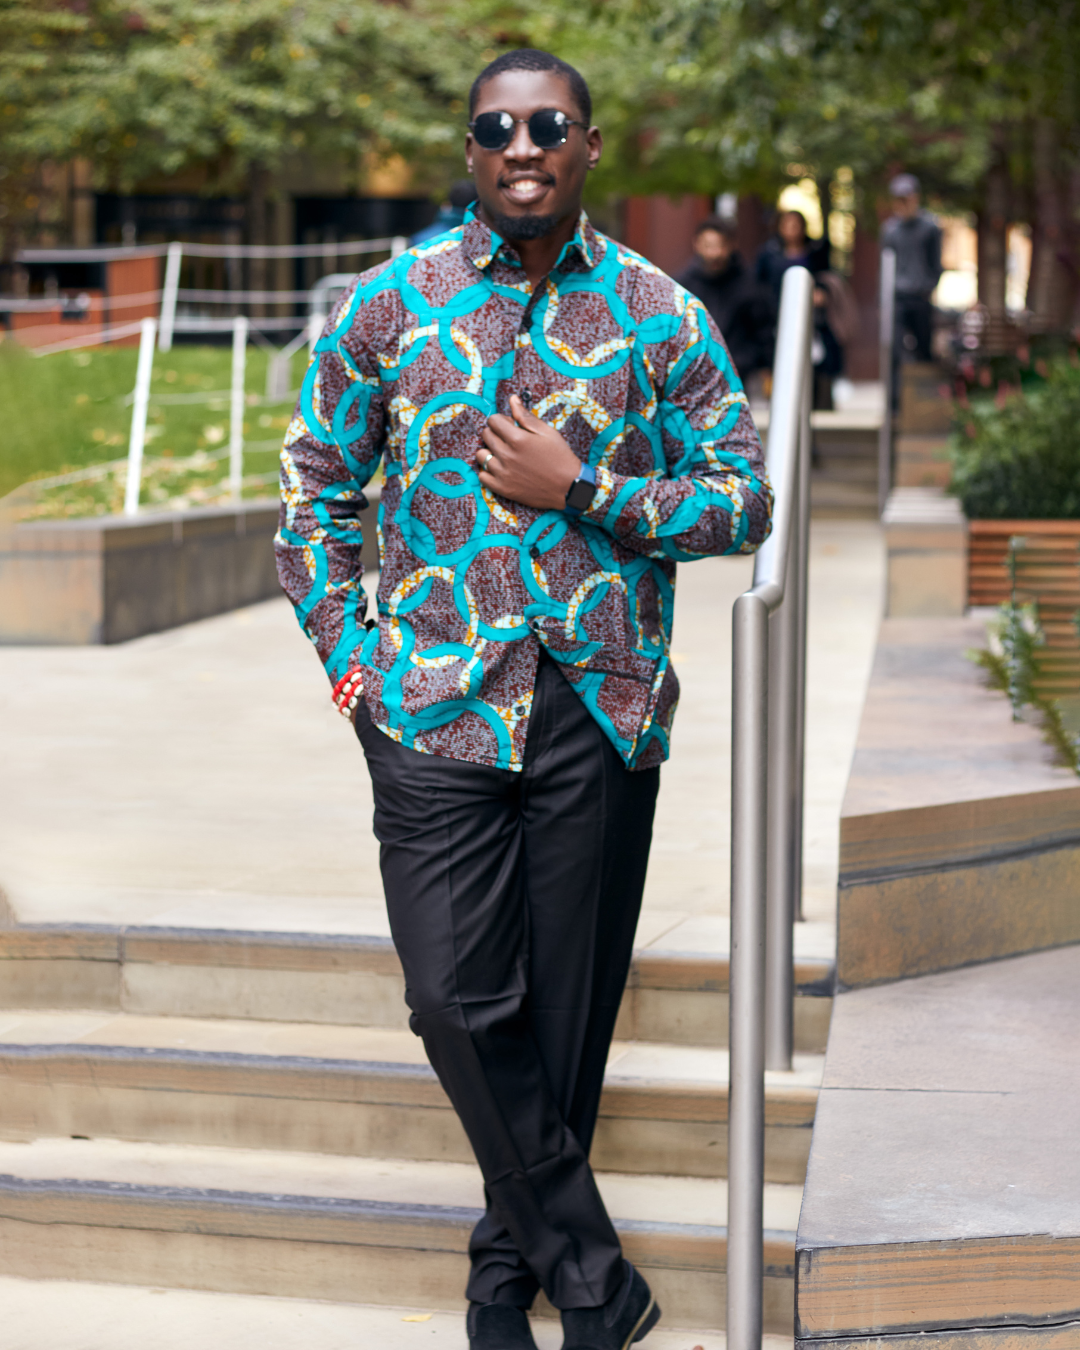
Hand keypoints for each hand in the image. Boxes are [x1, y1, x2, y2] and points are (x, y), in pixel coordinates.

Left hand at [477, 395, 581, 510]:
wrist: (569, 488)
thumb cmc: (560, 458)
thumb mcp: (547, 432)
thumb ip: (526, 416)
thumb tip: (512, 399)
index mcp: (518, 439)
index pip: (493, 421)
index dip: (501, 420)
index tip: (510, 426)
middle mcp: (507, 455)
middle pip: (486, 435)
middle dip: (495, 433)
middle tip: (509, 440)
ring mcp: (503, 473)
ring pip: (481, 455)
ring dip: (490, 452)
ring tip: (503, 455)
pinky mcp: (502, 489)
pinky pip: (482, 476)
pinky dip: (487, 471)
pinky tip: (500, 469)